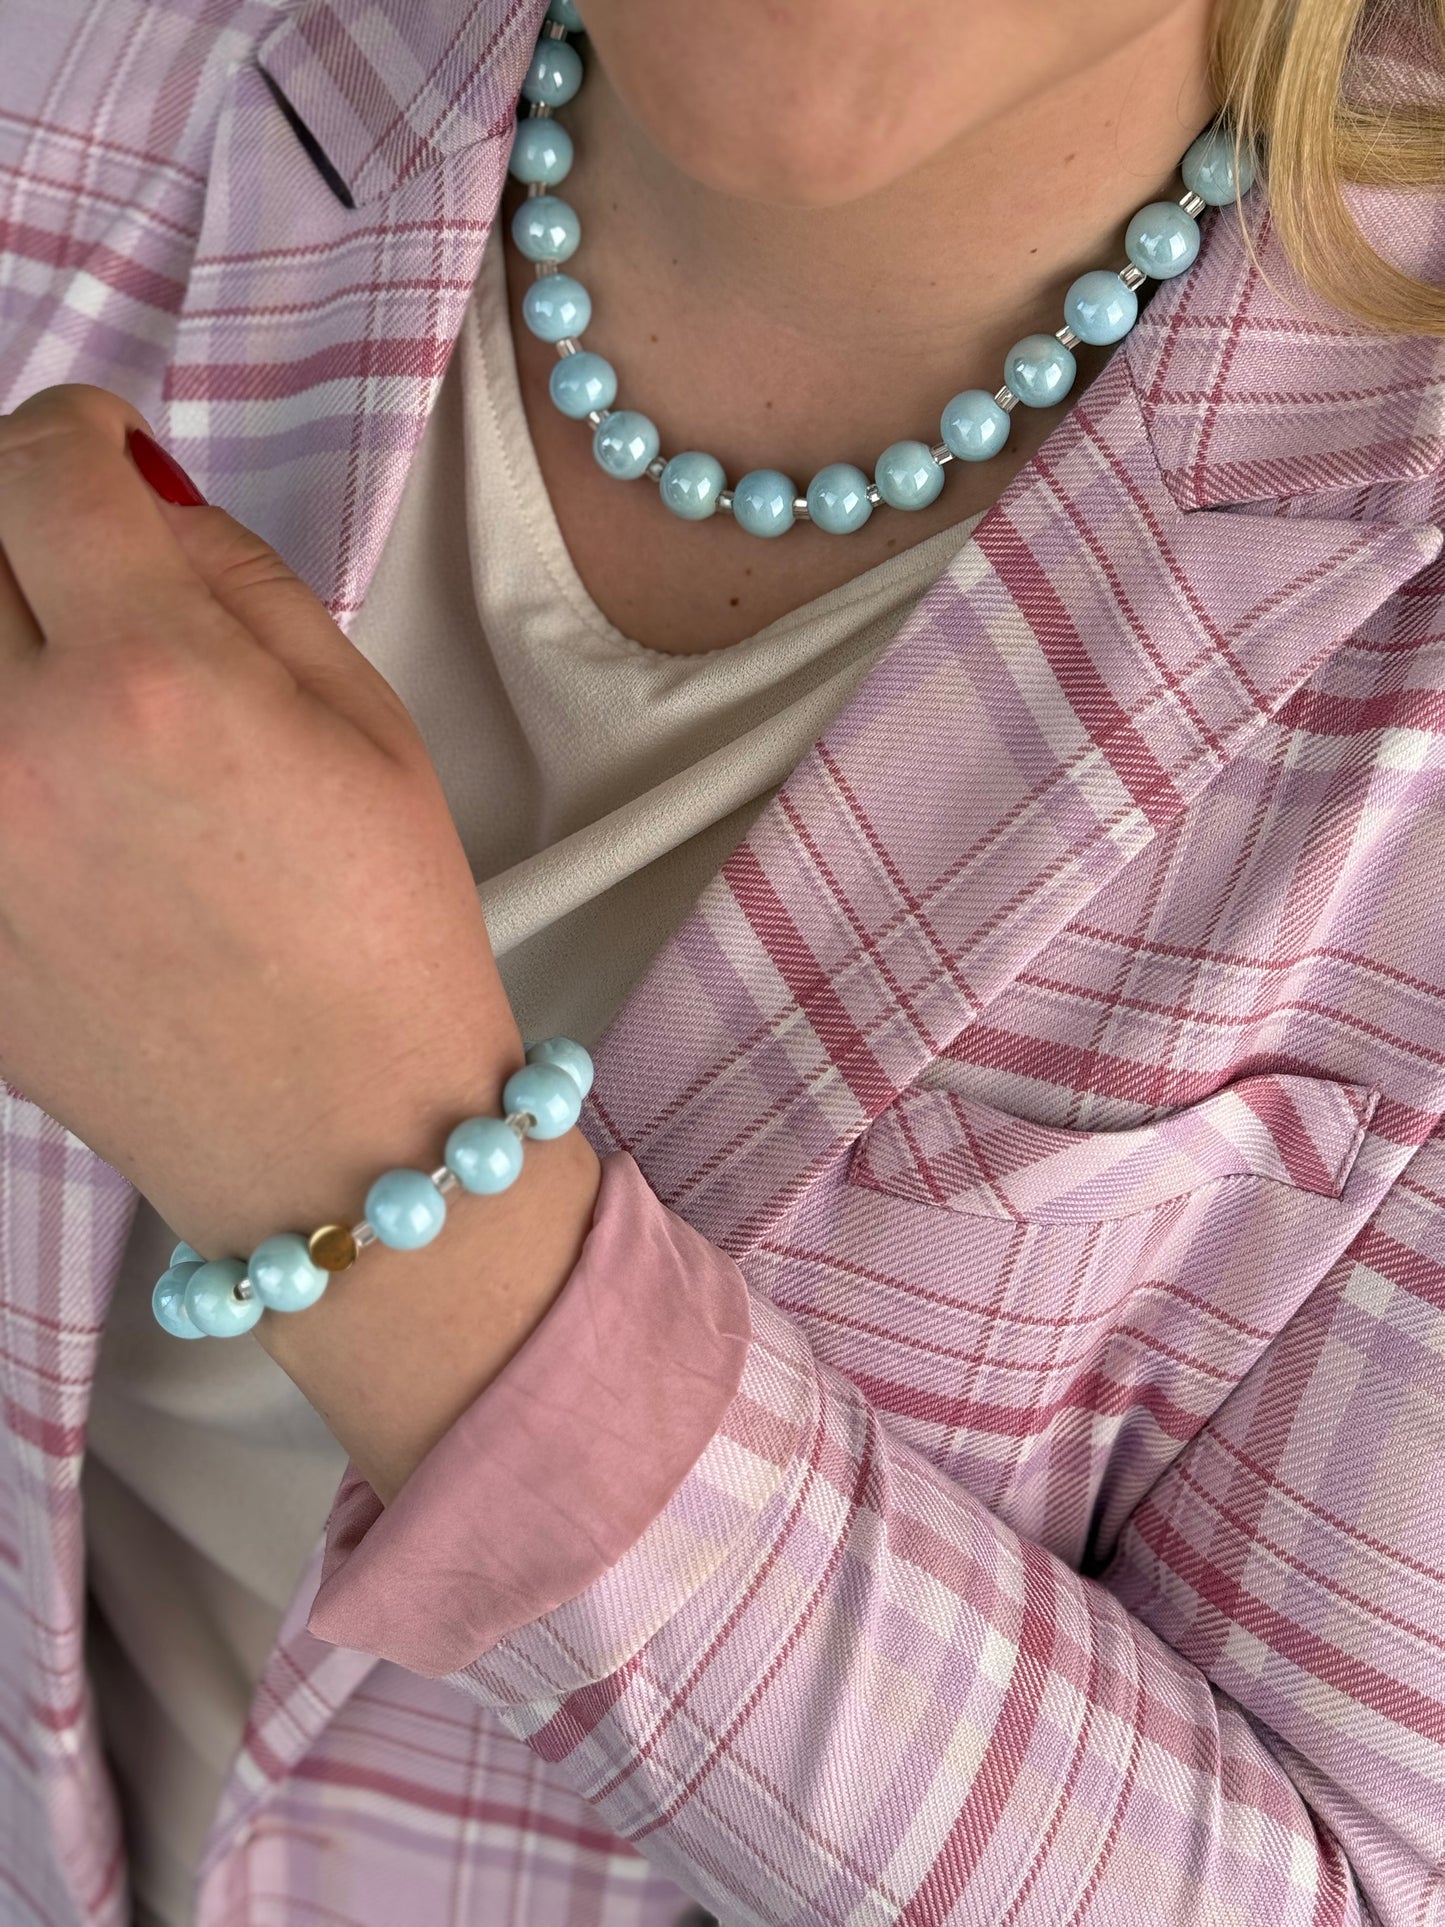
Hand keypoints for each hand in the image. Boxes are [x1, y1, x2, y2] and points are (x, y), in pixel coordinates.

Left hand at [0, 385, 523, 1261]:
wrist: (337, 1134)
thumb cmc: (380, 929)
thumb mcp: (363, 719)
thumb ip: (234, 574)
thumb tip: (133, 495)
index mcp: (153, 686)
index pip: (39, 467)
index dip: (76, 426)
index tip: (106, 448)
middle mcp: (17, 754)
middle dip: (16, 512)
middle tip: (80, 547)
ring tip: (60, 663)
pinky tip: (54, 771)